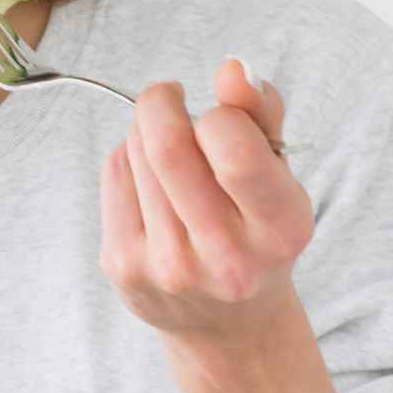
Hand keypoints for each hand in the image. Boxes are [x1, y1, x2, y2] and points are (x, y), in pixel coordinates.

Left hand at [99, 58, 314, 341]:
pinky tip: (150, 177)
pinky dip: (128, 157)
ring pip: (135, 152)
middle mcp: (225, 258)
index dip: (220, 114)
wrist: (226, 324)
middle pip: (167, 146)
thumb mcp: (280, 176)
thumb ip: (262, 115)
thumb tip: (232, 69)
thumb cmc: (256, 231)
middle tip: (169, 96)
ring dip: (146, 130)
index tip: (220, 115)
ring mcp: (167, 267)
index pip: (233, 152)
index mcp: (279, 231)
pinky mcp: (123, 266)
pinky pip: (113, 173)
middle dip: (161, 102)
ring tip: (169, 149)